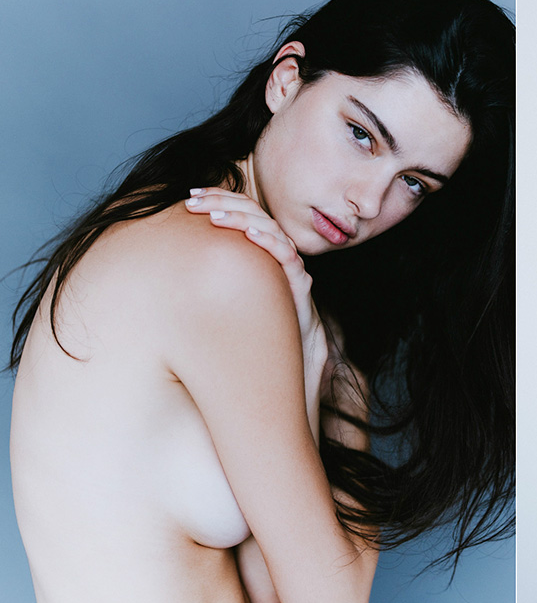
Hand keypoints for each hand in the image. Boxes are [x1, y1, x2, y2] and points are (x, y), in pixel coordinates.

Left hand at [185, 187, 325, 439]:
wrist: (289, 404)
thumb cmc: (253, 372)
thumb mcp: (222, 328)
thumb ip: (211, 303)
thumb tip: (167, 286)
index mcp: (263, 277)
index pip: (247, 227)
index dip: (223, 207)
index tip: (191, 198)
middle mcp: (280, 277)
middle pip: (258, 224)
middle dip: (226, 204)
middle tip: (192, 198)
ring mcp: (294, 288)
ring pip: (274, 238)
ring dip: (243, 219)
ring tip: (211, 212)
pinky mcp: (304, 302)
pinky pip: (290, 265)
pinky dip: (271, 245)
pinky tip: (249, 235)